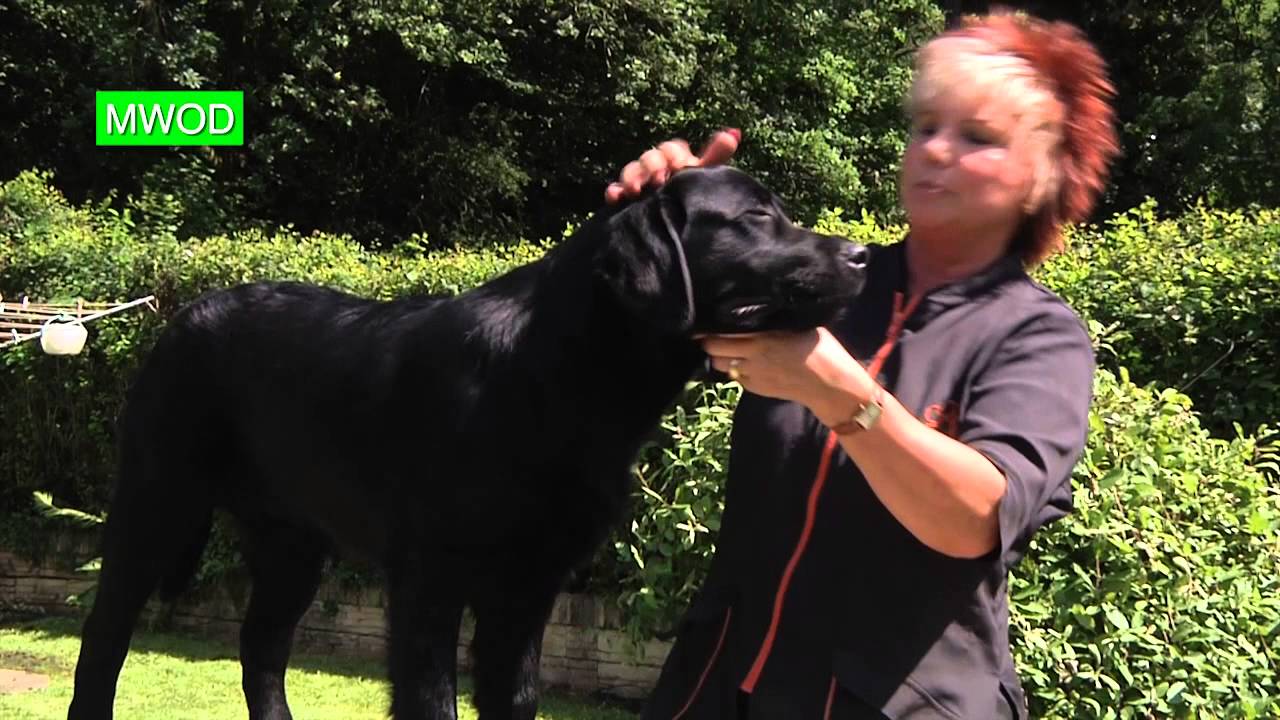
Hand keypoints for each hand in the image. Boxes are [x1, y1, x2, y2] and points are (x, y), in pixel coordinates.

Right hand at [604, 128, 740, 203]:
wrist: (683, 240)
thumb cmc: (694, 201)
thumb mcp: (705, 179)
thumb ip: (716, 157)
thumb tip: (734, 132)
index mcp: (678, 165)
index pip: (672, 148)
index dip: (675, 153)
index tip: (682, 164)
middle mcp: (658, 172)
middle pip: (649, 156)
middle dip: (653, 163)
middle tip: (661, 177)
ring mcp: (640, 186)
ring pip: (631, 171)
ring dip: (633, 176)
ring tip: (638, 189)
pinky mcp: (625, 202)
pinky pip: (615, 191)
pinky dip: (615, 192)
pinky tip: (617, 197)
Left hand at [700, 327, 875, 425]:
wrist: (829, 384)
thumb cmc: (819, 348)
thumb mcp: (797, 325)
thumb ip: (773, 319)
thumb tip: (757, 308)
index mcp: (762, 336)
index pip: (721, 332)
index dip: (711, 326)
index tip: (708, 318)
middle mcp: (752, 356)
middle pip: (712, 349)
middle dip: (709, 341)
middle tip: (712, 334)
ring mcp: (752, 374)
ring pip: (719, 365)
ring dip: (719, 357)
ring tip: (726, 349)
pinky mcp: (756, 388)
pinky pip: (735, 377)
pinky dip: (735, 369)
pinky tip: (744, 363)